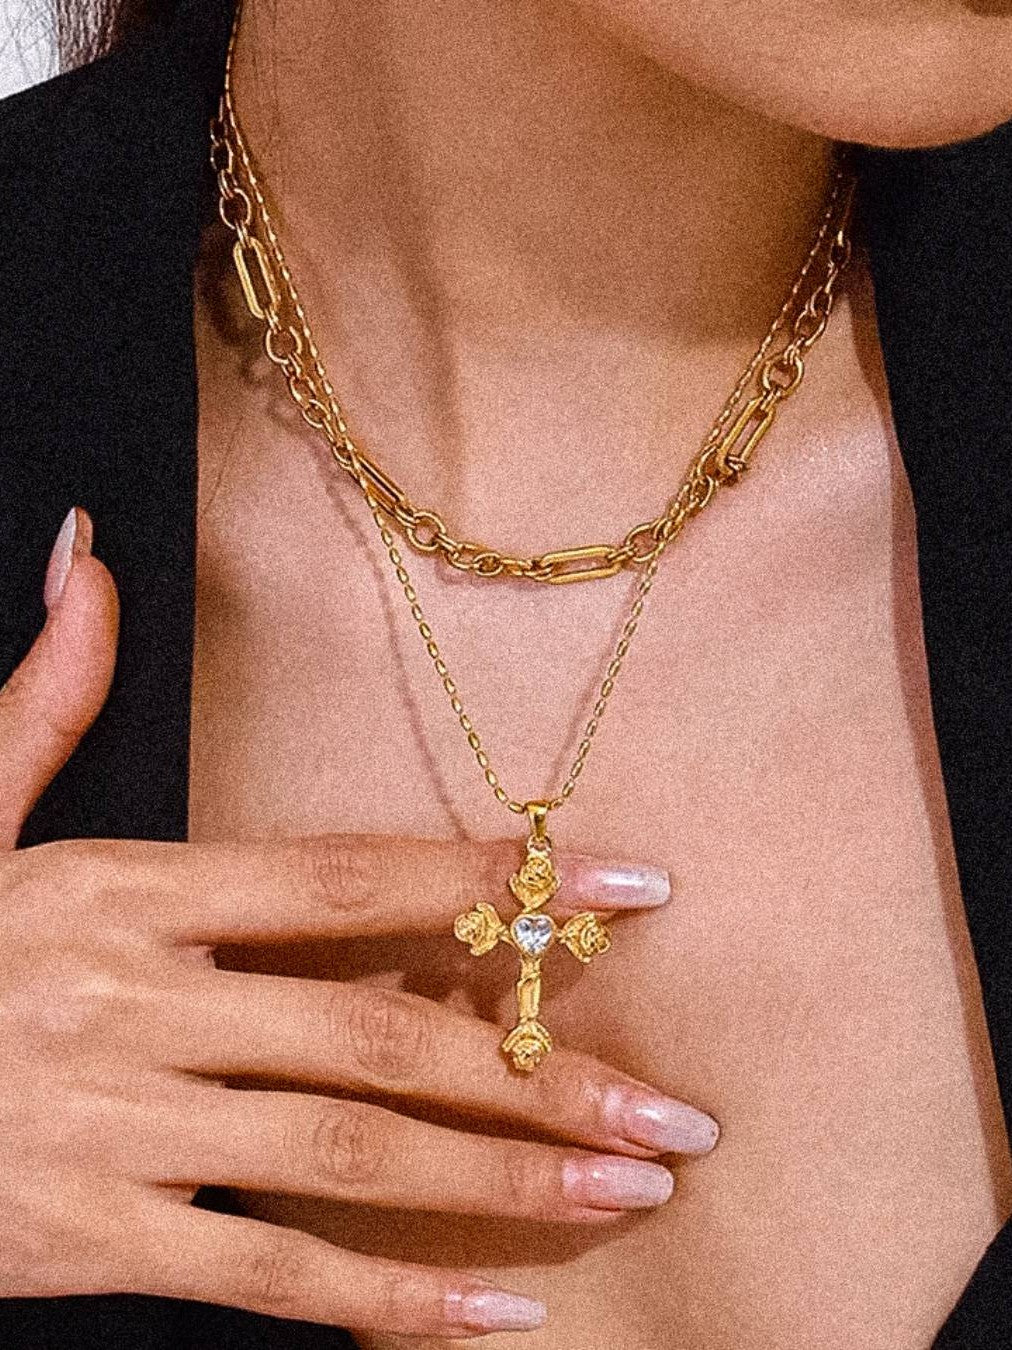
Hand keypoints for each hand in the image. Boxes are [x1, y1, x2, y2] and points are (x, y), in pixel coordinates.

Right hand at [0, 507, 718, 1338]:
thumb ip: (43, 698)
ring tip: (629, 1192)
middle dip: (539, 1072)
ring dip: (501, 1178)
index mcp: (125, 892)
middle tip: (673, 1111)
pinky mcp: (92, 1244)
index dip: (487, 878)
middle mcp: (137, 1005)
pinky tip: (500, 1309)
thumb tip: (89, 558)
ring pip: (346, 1157)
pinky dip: (388, 1301)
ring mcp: (118, 1131)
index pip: (343, 876)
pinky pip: (269, 1277)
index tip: (625, 888)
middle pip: (375, 1034)